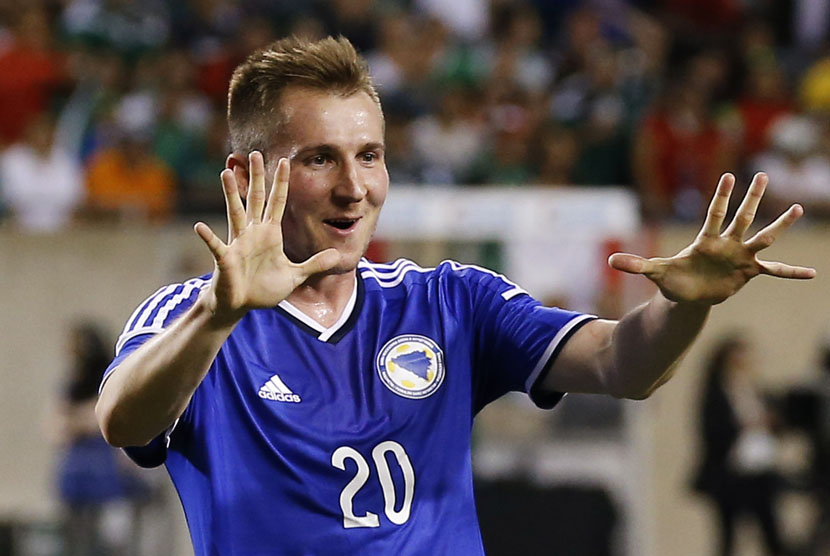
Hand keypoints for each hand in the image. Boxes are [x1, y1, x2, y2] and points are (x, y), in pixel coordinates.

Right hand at [193, 152, 340, 323]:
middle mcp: (253, 233)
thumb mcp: (294, 276)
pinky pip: (216, 246)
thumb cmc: (263, 288)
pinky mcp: (226, 259)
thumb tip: (336, 255)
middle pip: (256, 199)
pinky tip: (200, 227)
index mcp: (270, 234)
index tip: (285, 161)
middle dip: (256, 177)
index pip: (277, 202)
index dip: (281, 182)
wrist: (241, 305)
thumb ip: (314, 265)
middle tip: (255, 153)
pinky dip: (208, 237)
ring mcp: (238, 244)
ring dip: (231, 194)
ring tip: (226, 173)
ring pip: (235, 213)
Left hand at [609, 173, 815, 304]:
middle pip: (741, 218)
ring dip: (779, 225)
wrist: (687, 296)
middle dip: (752, 199)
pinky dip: (790, 272)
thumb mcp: (654, 273)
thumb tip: (609, 260)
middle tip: (764, 176)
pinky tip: (812, 274)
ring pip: (762, 237)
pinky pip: (773, 270)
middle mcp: (726, 244)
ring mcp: (739, 257)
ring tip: (798, 208)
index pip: (714, 214)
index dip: (721, 196)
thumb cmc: (672, 280)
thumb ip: (635, 265)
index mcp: (705, 241)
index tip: (729, 176)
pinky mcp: (747, 273)